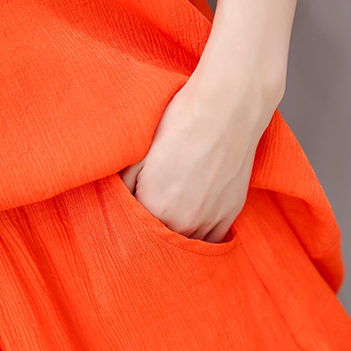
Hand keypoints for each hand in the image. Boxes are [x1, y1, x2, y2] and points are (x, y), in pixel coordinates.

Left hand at [118, 0, 302, 243]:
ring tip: (173, 217)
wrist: (228, 108)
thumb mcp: (140, 151)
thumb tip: (119, 200)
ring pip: (188, 242)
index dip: (132, 221)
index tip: (132, 214)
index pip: (135, 231)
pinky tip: (194, 223)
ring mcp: (210, 219)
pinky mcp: (231, 212)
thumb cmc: (182, 122)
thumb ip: (125, 184)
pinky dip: (202, 234)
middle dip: (154, 230)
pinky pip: (213, 239)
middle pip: (161, 240)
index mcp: (154, 207)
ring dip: (179, 234)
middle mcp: (183, 221)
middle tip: (153, 213)